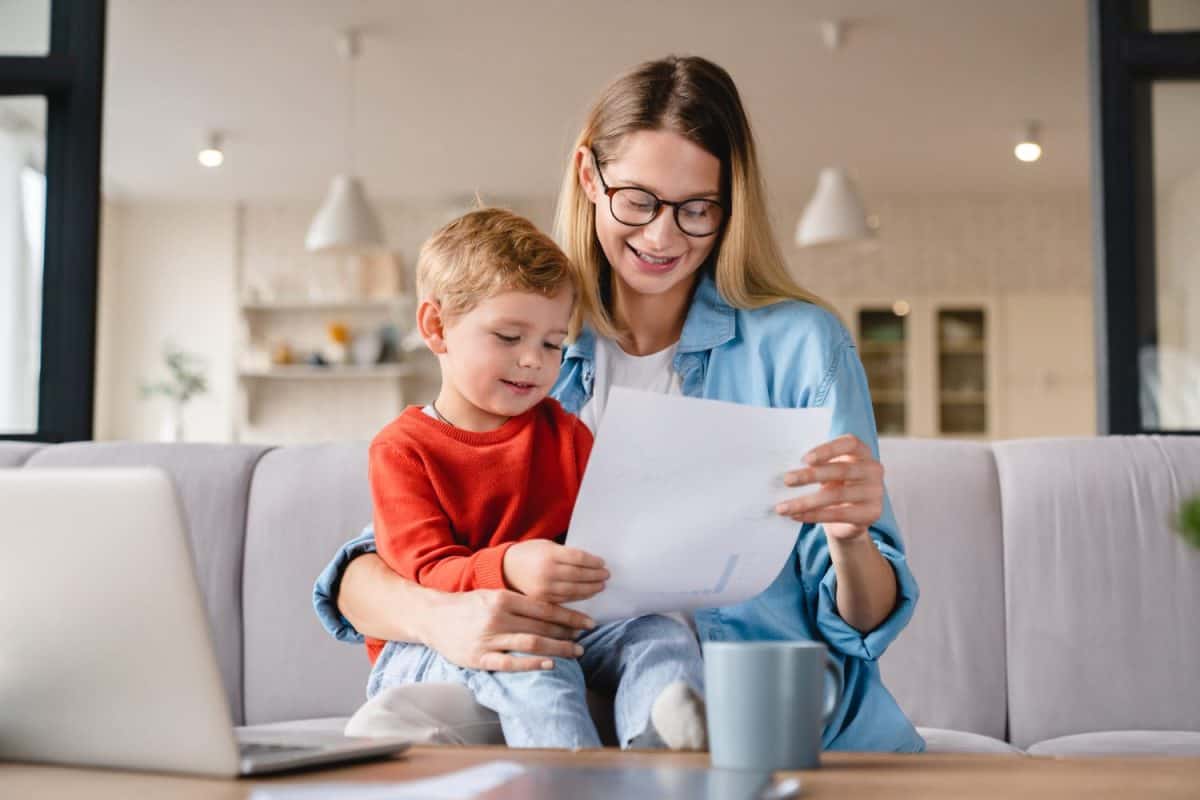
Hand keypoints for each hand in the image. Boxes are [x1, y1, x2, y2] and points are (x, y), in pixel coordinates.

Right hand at [431, 588, 596, 671]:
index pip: (545, 608)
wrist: (432, 617)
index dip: (569, 616)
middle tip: (585, 640)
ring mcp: (488, 638)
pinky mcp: (479, 658)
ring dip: (557, 648)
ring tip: (575, 652)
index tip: (587, 622)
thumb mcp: (492, 595)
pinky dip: (532, 664)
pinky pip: (510, 663)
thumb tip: (551, 612)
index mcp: (504, 598)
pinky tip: (549, 664)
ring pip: (531, 643)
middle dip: (568, 634)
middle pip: (542, 626)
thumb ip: (518, 602)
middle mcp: (498, 617)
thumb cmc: (467, 606)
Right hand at [502, 540, 608, 602]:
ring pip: (574, 590)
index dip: (594, 562)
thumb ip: (566, 554)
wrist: (506, 568)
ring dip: (591, 588)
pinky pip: (565, 600)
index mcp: (549, 554)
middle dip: (596, 576)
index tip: (602, 563)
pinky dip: (579, 597)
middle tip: (606, 575)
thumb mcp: (547, 546)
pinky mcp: (542, 600)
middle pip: (579, 575)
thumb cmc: (530, 553)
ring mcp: (544, 588)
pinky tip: (588, 593)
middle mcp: (547, 571)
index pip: (579, 558)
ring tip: (600, 585)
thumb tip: (592, 562)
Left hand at [774, 433, 883, 541]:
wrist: (850, 518)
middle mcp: (873, 469)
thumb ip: (815, 465)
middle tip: (787, 479)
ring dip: (805, 501)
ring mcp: (875, 492)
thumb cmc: (835, 485)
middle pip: (841, 470)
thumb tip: (787, 469)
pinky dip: (813, 515)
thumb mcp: (828, 471)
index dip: (828, 450)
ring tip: (783, 507)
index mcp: (862, 452)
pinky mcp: (871, 513)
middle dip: (810, 475)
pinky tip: (796, 516)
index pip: (850, 443)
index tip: (805, 459)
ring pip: (836, 495)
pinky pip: (838, 514)